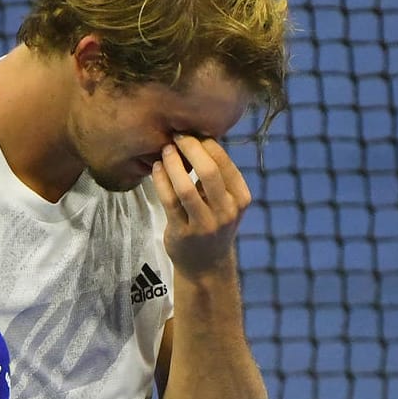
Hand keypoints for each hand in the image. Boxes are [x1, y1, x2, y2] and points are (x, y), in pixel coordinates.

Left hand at [151, 134, 251, 276]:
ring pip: (186, 187)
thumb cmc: (214, 224)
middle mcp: (226, 212)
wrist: (207, 266)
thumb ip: (218, 176)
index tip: (191, 132)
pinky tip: (157, 168)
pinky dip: (161, 180)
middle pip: (209, 172)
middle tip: (176, 136)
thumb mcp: (226, 202)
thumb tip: (198, 136)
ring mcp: (205, 225)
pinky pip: (169, 201)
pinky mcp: (183, 233)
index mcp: (240, 198)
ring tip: (165, 151)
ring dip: (173, 164)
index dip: (206, 143)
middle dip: (190, 148)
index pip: (224, 163)